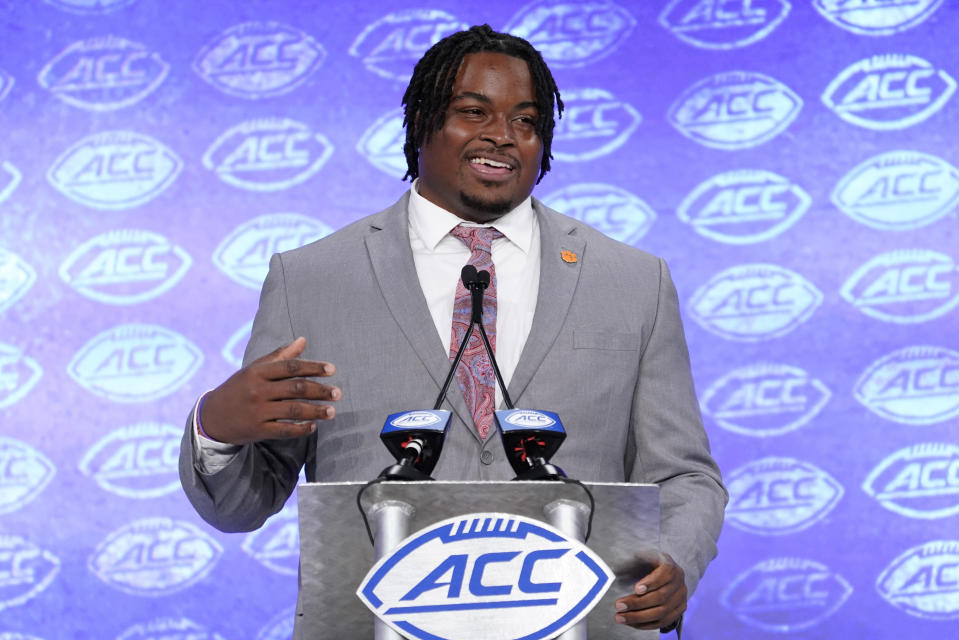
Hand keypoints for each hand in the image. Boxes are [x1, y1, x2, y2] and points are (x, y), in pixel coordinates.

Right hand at [199, 337, 339, 444]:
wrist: (212, 417)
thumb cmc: (239, 388)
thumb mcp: (255, 369)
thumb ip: (280, 356)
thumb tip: (303, 340)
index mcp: (258, 372)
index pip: (290, 367)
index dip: (313, 367)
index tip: (332, 370)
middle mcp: (258, 391)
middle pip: (295, 389)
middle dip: (319, 391)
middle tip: (338, 393)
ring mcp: (257, 411)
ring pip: (293, 410)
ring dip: (315, 411)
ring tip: (332, 412)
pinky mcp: (258, 430)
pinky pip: (284, 430)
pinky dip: (300, 429)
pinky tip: (314, 426)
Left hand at [614, 552, 685, 630]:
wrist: (660, 572)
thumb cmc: (646, 562)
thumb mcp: (640, 555)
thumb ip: (630, 559)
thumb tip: (614, 567)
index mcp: (670, 566)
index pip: (665, 573)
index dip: (651, 582)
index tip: (636, 589)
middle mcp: (679, 582)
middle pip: (661, 596)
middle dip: (637, 603)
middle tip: (618, 605)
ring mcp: (680, 598)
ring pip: (661, 612)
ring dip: (638, 617)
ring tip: (620, 617)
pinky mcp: (678, 610)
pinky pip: (663, 622)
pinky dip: (645, 624)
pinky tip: (631, 622)